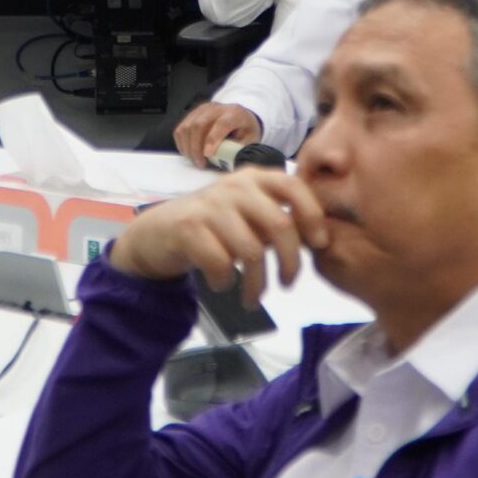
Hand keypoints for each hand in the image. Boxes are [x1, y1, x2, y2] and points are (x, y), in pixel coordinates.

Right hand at [107, 167, 328, 307]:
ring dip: (257, 285)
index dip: (313, 216)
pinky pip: (221, 264)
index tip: (320, 244)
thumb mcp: (247, 215)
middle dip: (291, 263)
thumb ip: (277, 220)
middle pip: (280, 226)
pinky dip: (225, 282)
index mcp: (254, 178)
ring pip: (251, 252)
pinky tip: (221, 285)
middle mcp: (234, 186)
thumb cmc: (212, 226)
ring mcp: (210, 205)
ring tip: (253, 298)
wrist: (157, 233)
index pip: (294, 187)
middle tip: (289, 283)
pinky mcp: (189, 228)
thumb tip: (318, 238)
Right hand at [173, 100, 264, 167]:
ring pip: (187, 127)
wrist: (240, 116)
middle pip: (199, 125)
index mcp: (234, 113)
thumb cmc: (244, 130)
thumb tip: (229, 162)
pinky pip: (181, 129)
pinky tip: (189, 153)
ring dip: (188, 147)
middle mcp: (216, 108)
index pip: (221, 124)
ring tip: (196, 161)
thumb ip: (239, 149)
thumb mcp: (250, 140)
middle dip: (196, 148)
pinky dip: (182, 144)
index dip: (212, 139)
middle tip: (200, 163)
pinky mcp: (192, 114)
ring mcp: (202, 110)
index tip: (207, 155)